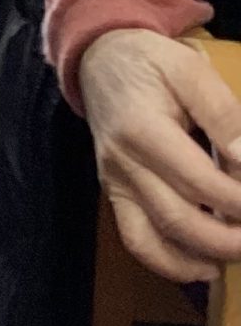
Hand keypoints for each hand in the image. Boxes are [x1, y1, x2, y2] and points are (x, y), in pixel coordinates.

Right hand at [77, 27, 240, 282]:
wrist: (99, 59)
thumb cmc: (151, 62)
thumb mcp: (190, 69)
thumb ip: (223, 114)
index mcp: (141, 129)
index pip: (197, 180)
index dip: (238, 200)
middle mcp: (123, 163)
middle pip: (178, 219)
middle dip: (230, 239)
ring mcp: (116, 183)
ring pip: (156, 241)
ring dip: (206, 256)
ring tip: (239, 250)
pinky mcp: (115, 195)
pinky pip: (138, 241)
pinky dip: (172, 264)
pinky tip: (207, 266)